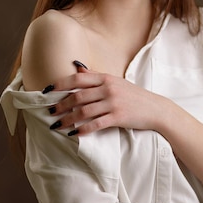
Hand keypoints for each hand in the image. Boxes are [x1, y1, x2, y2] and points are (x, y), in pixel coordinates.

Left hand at [45, 63, 162, 135]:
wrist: (155, 109)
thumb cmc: (134, 96)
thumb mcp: (116, 81)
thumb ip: (97, 76)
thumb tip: (77, 68)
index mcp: (106, 78)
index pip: (78, 79)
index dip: (60, 84)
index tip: (47, 90)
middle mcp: (108, 89)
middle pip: (77, 96)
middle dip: (61, 105)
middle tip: (50, 111)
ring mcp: (113, 103)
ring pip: (83, 111)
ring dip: (67, 119)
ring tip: (57, 125)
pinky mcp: (118, 117)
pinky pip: (95, 124)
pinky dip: (82, 129)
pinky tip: (74, 134)